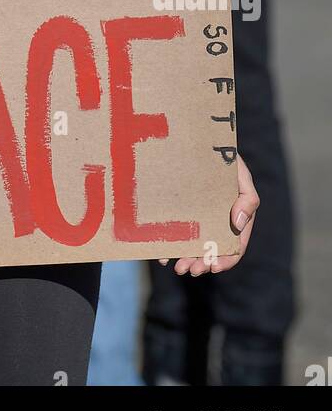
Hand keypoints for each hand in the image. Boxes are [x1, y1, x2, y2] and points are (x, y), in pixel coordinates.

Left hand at [159, 152, 259, 275]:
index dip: (226, 259)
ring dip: (188, 260)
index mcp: (236, 217)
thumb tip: (238, 224)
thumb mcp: (240, 174)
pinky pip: (178, 233)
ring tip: (178, 267)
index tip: (213, 267)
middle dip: (202, 263)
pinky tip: (163, 255)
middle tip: (189, 270)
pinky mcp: (183, 212)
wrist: (198, 140)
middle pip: (212, 250)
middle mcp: (218, 221)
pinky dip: (172, 246)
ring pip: (194, 246)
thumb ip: (248, 199)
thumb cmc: (224, 158)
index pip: (234, 245)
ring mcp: (200, 218)